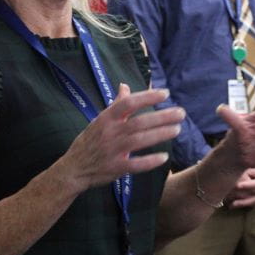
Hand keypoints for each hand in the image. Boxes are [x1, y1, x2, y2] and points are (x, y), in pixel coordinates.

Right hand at [60, 84, 181, 190]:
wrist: (73, 169)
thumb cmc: (89, 141)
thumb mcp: (100, 120)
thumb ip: (115, 104)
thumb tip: (125, 86)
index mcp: (106, 118)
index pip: (128, 103)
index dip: (147, 97)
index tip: (165, 93)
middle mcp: (109, 132)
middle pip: (139, 122)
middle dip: (162, 117)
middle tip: (181, 113)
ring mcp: (112, 151)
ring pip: (139, 140)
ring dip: (160, 134)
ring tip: (177, 129)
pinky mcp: (115, 168)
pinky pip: (135, 164)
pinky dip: (149, 161)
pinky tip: (164, 157)